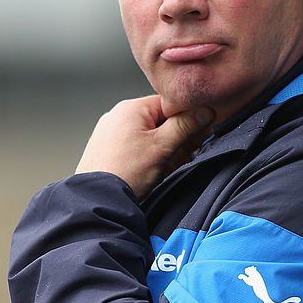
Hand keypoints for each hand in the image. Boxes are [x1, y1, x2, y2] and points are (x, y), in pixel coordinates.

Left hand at [76, 95, 214, 198]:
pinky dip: (146, 158)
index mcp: (131, 107)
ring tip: (162, 169)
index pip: (170, 104)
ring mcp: (110, 133)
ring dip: (162, 152)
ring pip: (148, 136)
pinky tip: (149, 173)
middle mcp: (118, 116)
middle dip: (174, 141)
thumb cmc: (126, 172)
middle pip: (160, 121)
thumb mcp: (163, 146)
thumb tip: (204, 111)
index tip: (194, 137)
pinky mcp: (107, 149)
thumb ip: (186, 125)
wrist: (98, 198)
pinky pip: (134, 148)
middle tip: (179, 158)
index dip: (187, 121)